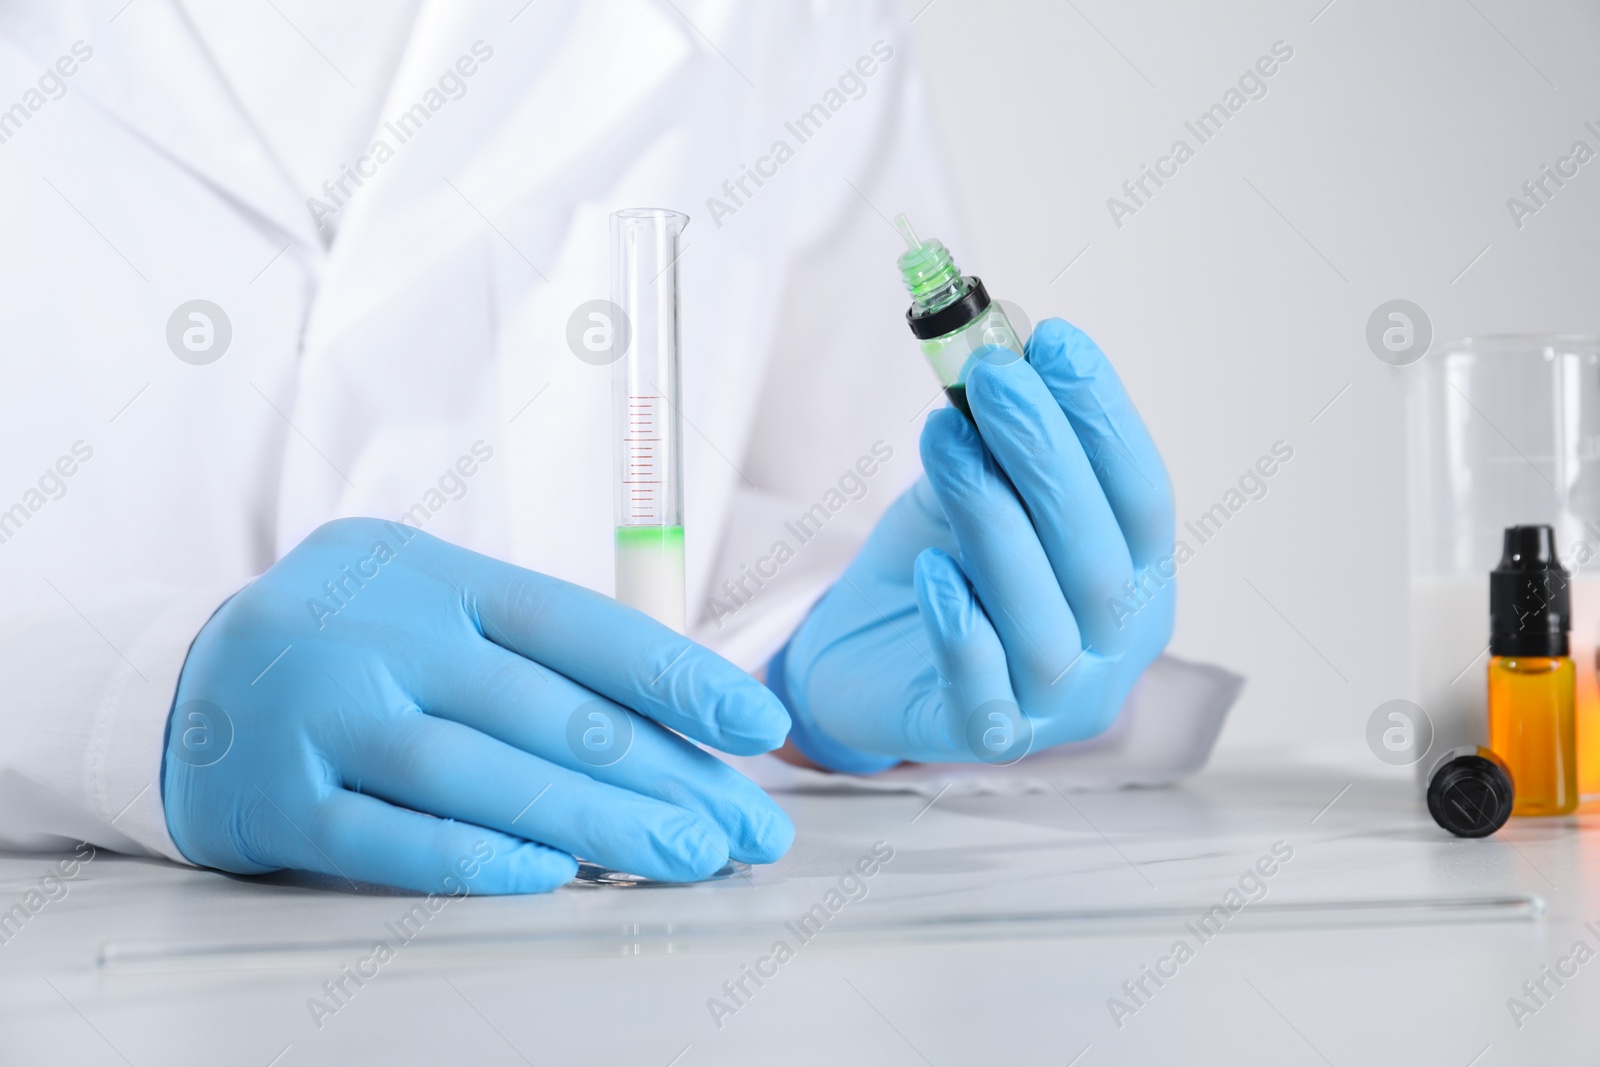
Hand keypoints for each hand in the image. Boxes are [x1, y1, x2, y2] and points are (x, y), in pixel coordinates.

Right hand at [163, 518, 792, 893]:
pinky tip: (552, 877)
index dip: (677, 675)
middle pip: (548, 710)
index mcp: (440, 576)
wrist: (181, 684)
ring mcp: (325, 711)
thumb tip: (679, 726)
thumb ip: (533, 654)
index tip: (757, 727)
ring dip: (596, 821)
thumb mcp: (434, 606)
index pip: (581, 624)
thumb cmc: (354, 648)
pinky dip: (470, 857)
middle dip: (663, 775)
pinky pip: (385, 835)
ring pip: (479, 773)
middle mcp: (386, 632)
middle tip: (746, 829)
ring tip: (685, 859)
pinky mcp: (275, 796)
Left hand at [774, 319, 1173, 769]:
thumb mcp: (971, 493)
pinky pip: (981, 686)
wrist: (857, 658)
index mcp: (1138, 584)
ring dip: (995, 520)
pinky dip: (961, 624)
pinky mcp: (984, 736)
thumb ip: (995, 442)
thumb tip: (1005, 352)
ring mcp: (1056, 705)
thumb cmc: (935, 569)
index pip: (1142, 499)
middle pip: (1098, 557)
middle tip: (992, 375)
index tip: (1057, 341)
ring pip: (1043, 619)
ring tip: (944, 438)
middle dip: (1047, 455)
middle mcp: (1116, 652)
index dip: (1105, 421)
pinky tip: (931, 567)